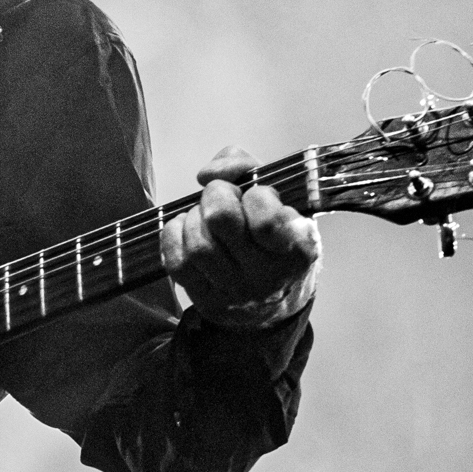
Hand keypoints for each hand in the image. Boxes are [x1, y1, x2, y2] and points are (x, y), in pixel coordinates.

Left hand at [163, 146, 319, 330]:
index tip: (257, 195)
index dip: (255, 194)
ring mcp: (236, 293)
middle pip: (221, 219)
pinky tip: (186, 230)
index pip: (266, 219)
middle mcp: (268, 276)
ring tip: (205, 217)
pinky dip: (174, 237)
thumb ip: (246, 168)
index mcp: (298, 250)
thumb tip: (207, 173)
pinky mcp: (209, 302)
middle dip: (216, 195)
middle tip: (222, 196)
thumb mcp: (281, 199)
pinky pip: (177, 264)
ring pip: (198, 244)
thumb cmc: (276, 238)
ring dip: (194, 218)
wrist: (274, 303)